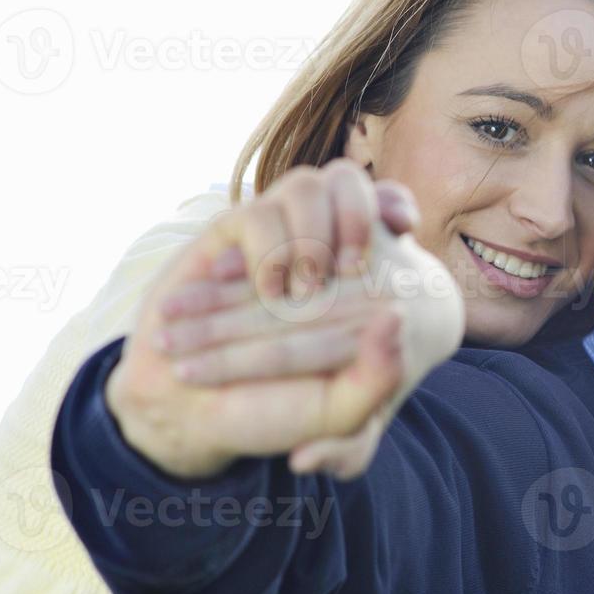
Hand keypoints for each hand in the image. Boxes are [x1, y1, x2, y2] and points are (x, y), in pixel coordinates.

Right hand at [105, 160, 461, 479]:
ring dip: (311, 235)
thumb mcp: (341, 410)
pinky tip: (266, 289)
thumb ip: (380, 379)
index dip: (395, 206)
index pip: (391, 211)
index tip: (402, 228)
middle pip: (350, 184)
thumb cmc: (277, 410)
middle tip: (353, 265)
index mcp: (356, 279)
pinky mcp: (228, 237)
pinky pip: (258, 215)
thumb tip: (397, 317)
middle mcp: (314, 245)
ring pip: (308, 185)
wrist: (191, 408)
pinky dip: (266, 251)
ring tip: (300, 292)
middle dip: (358, 214)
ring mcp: (269, 237)